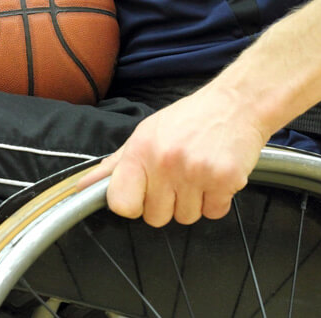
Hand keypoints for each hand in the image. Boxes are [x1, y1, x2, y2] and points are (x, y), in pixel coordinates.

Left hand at [77, 85, 267, 226]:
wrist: (237, 103)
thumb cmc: (188, 119)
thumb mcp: (145, 134)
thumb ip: (115, 165)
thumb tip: (83, 186)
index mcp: (141, 151)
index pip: (121, 204)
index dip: (132, 204)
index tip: (142, 194)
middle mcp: (165, 162)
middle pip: (155, 218)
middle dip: (166, 203)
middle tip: (177, 177)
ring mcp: (196, 172)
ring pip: (186, 218)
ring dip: (193, 202)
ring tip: (197, 173)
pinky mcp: (225, 180)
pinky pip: (213, 213)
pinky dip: (216, 201)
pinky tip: (214, 176)